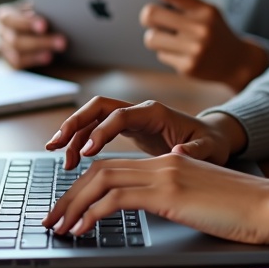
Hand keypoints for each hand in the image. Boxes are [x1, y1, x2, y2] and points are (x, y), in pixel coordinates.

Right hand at [0, 1, 66, 67]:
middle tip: (62, 42)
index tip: (44, 25)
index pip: (11, 20)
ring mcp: (3, 48)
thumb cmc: (39, 13)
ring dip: (39, 53)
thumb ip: (40, 9)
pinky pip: (19, 64)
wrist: (36, 28)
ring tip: (57, 51)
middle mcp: (0, 31)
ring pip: (17, 54)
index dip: (27, 23)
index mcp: (4, 15)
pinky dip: (34, 60)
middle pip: (16, 40)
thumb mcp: (38, 7)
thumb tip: (52, 10)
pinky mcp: (10, 61)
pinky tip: (49, 58)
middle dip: (40, 41)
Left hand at [41, 154, 268, 245]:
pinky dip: (91, 214)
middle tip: (51, 220)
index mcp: (170, 162)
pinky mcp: (168, 193)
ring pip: (101, 181)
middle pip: (100, 170)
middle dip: (68, 196)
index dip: (84, 188)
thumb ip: (173, 199)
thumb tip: (150, 213)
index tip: (68, 211)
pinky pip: (116, 198)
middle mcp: (164, 162)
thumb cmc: (243, 209)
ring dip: (72, 206)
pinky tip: (82, 230)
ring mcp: (165, 175)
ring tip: (58, 228)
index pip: (115, 168)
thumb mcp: (200, 201)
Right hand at [44, 96, 242, 168]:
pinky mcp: (128, 129)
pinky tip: (73, 160)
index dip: (101, 131)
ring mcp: (132, 118)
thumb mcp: (209, 148)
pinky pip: (97, 130)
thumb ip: (196, 150)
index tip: (87, 152)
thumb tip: (180, 153)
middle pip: (98, 107)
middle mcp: (139, 111)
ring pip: (93, 118)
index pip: (120, 115)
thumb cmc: (211, 142)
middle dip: (75, 123)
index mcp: (155, 113)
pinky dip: (82, 142)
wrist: (213, 138)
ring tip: (60, 158)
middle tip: (55, 145)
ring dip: (73, 134)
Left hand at [123, 0, 268, 88]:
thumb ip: (183, 6)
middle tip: (156, 20)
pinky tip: (183, 54)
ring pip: (150, 38)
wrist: (238, 62)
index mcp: (204, 9)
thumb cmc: (216, 32)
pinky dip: (167, 53)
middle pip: (150, 15)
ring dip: (156, 37)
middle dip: (147, 17)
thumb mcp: (208, 12)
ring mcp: (193, 49)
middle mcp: (200, 28)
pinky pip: (160, 55)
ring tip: (173, 39)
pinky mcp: (187, 67)